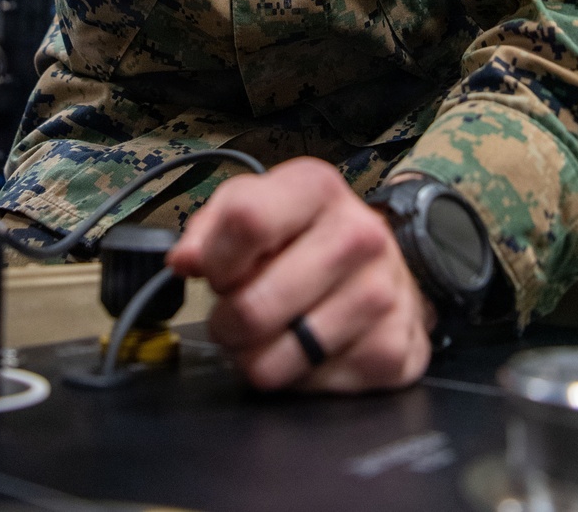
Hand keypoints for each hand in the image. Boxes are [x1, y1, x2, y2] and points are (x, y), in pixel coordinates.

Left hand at [166, 157, 434, 393]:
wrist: (383, 266)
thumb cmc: (307, 236)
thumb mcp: (257, 206)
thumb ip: (211, 225)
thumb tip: (185, 260)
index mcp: (317, 188)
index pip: (245, 221)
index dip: (216, 259)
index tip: (217, 272)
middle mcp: (359, 235)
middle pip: (252, 307)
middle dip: (228, 323)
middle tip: (238, 315)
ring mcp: (381, 294)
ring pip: (274, 361)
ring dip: (257, 358)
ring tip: (272, 332)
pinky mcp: (393, 350)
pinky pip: (310, 389)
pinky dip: (298, 379)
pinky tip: (309, 350)